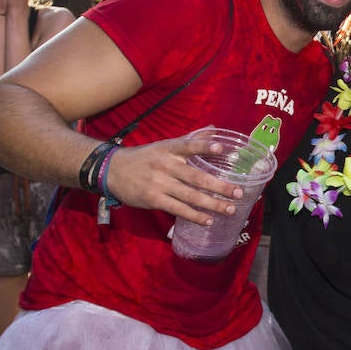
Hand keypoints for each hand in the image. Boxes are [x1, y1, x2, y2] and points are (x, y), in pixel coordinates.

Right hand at [101, 136, 249, 224]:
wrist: (112, 171)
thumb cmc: (145, 158)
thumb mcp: (164, 145)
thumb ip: (190, 139)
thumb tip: (215, 129)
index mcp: (168, 149)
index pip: (188, 145)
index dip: (203, 146)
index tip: (220, 148)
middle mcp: (165, 165)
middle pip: (196, 177)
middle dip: (219, 186)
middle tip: (238, 192)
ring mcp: (159, 183)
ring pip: (190, 195)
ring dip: (212, 204)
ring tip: (230, 209)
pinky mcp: (153, 199)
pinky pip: (178, 209)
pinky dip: (194, 215)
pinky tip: (208, 220)